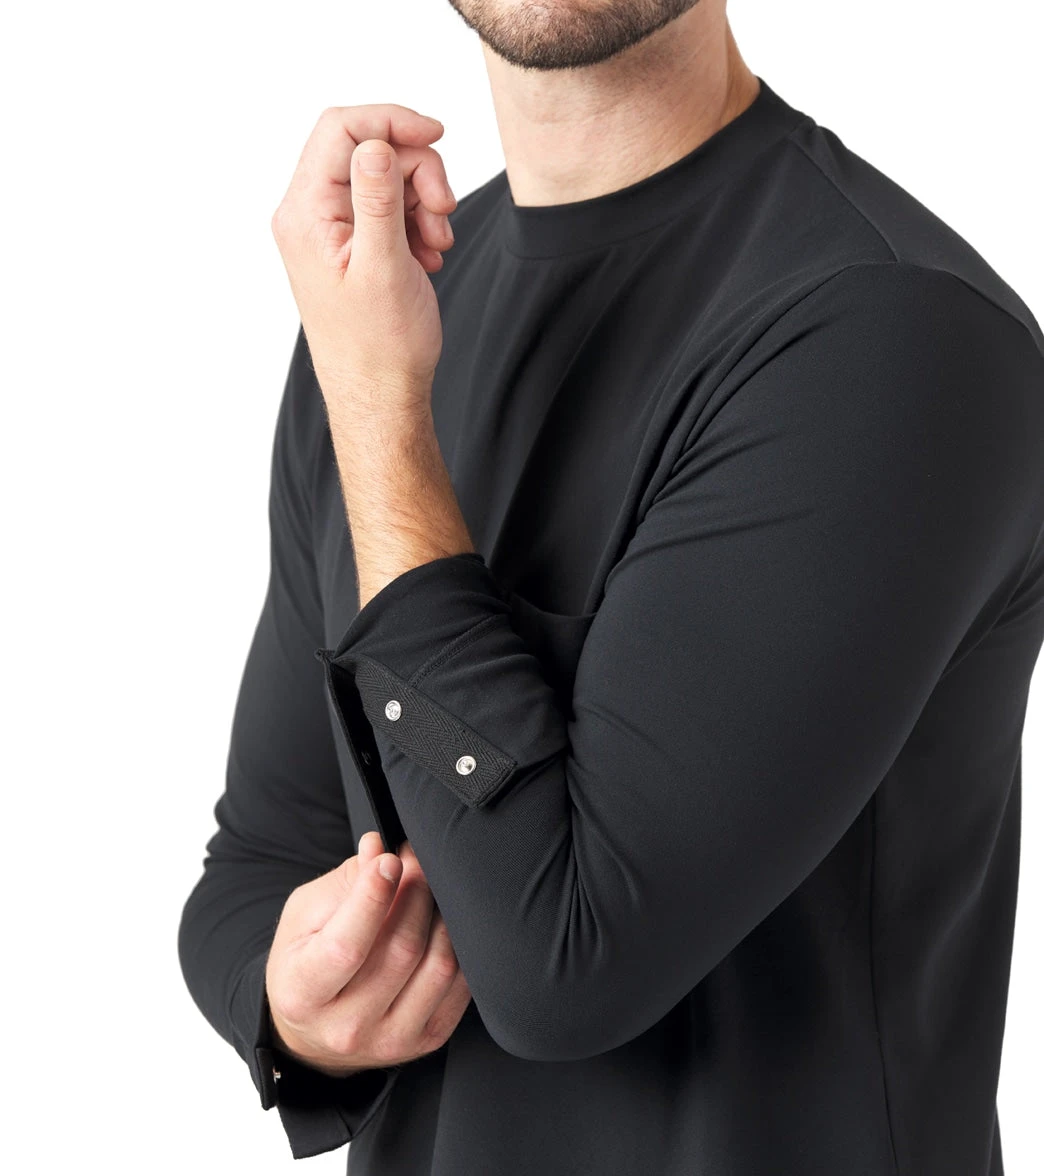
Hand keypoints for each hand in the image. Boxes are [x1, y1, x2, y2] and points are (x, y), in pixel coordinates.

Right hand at [266, 832, 471, 1077]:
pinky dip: (460, 946)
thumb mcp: (304, 917)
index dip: (373, 897)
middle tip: (416, 861)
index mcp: (302, 993)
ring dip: (442, 915)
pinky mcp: (426, 1040)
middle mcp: (346, 1027)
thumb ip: (344, 882)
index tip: (389, 860)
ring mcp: (391, 1040)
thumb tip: (378, 848)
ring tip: (430, 889)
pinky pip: (460, 986)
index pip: (346, 946)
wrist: (315, 1028)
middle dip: (415, 893)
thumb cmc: (306, 961)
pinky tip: (444, 923)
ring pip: (437, 967)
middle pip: (401, 951)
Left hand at [270, 104, 455, 418]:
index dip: (391, 122)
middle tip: (443, 211)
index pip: (341, 130)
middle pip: (369, 148)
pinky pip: (392, 206)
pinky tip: (428, 254)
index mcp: (305, 214)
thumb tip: (375, 144)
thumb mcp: (383, 267)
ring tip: (437, 243)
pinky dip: (419, 221)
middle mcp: (311, 215)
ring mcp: (333, 229)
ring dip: (423, 200)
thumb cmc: (379, 347)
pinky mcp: (355, 243)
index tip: (437, 135)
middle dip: (417, 171)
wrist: (381, 394)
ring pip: (387, 176)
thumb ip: (377, 200)